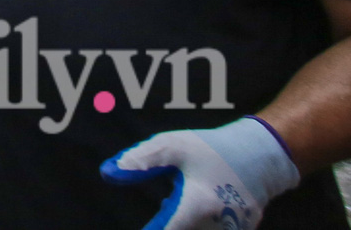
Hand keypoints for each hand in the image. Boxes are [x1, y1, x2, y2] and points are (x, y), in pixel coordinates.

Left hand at [100, 116, 299, 229]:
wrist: (260, 155)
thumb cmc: (212, 149)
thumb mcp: (172, 147)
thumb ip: (140, 161)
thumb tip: (109, 173)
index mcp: (198, 205)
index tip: (144, 228)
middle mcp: (220, 225)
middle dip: (168, 224)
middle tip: (161, 212)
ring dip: (182, 223)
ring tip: (180, 206)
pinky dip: (200, 224)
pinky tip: (196, 212)